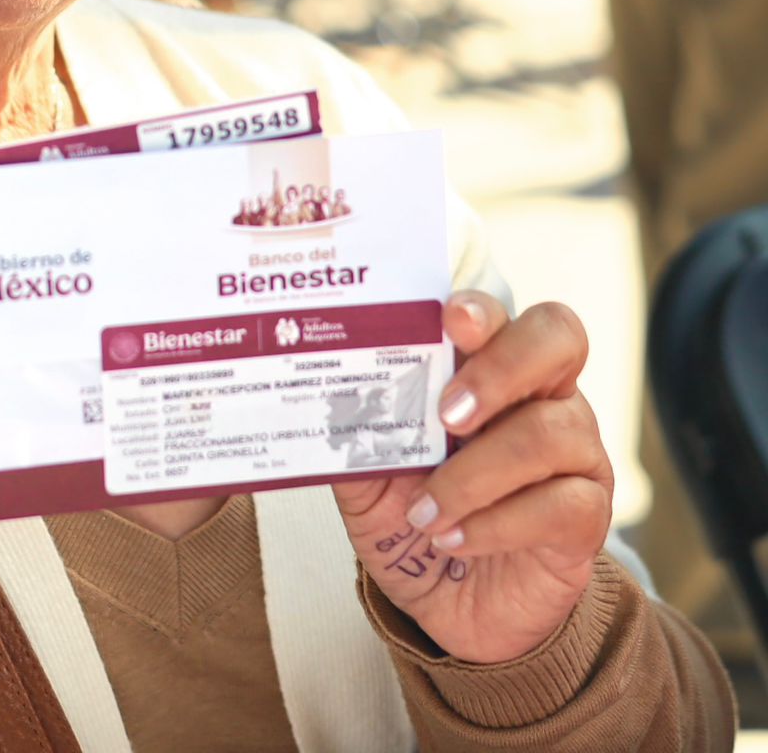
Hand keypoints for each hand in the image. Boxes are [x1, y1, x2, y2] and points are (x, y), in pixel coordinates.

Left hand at [331, 292, 613, 663]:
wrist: (449, 606)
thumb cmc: (411, 516)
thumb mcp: (367, 474)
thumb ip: (357, 430)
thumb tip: (328, 393)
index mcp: (488, 369)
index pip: (504, 315)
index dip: (484, 310)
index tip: (449, 321)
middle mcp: (543, 396)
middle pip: (558, 339)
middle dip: (499, 369)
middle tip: (446, 414)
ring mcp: (575, 453)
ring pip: (548, 433)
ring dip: (474, 475)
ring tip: (425, 511)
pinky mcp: (587, 516)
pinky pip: (562, 504)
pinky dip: (496, 524)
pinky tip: (453, 539)